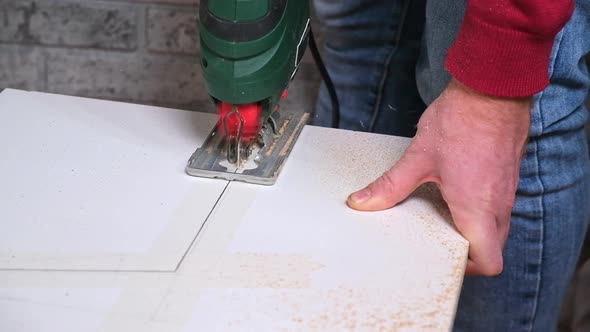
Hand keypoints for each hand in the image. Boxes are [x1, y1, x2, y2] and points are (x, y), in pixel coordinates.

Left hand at [347, 79, 530, 275]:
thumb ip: (390, 186)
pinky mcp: (507, 175)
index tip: (445, 258)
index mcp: (477, 208)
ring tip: (444, 215)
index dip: (469, 269)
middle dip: (468, 250)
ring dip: (474, 228)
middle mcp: (497, 204)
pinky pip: (498, 205)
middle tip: (439, 239)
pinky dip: (480, 208)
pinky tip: (456, 191)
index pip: (489, 261)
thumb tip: (363, 202)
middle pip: (493, 247)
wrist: (492, 88)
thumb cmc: (461, 120)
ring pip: (496, 226)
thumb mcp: (419, 158)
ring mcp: (507, 190)